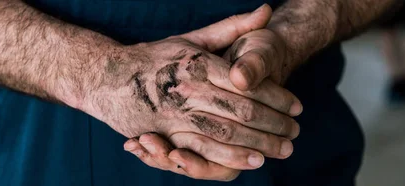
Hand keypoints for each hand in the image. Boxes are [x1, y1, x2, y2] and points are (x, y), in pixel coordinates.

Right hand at [108, 5, 301, 180]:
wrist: (107, 77)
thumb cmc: (156, 57)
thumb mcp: (193, 38)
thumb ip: (231, 28)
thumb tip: (266, 10)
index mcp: (198, 63)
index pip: (248, 84)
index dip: (277, 97)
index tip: (297, 106)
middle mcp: (188, 89)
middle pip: (242, 112)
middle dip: (274, 124)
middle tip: (296, 132)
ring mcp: (176, 114)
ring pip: (227, 134)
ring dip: (259, 145)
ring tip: (283, 149)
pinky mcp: (165, 134)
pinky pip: (203, 150)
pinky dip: (230, 157)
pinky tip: (251, 161)